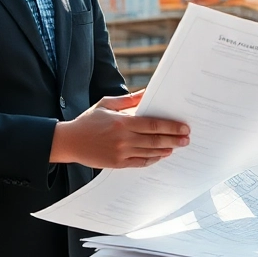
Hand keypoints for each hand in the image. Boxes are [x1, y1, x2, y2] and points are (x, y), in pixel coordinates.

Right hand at [49, 89, 189, 168]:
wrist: (70, 141)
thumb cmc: (89, 120)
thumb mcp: (107, 104)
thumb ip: (129, 100)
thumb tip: (147, 92)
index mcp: (122, 122)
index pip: (153, 124)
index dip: (171, 127)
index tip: (184, 127)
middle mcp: (123, 138)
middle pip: (155, 140)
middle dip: (174, 139)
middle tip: (187, 138)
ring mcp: (120, 153)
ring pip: (150, 152)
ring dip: (166, 149)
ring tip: (177, 146)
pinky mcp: (117, 164)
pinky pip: (140, 162)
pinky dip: (152, 159)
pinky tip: (160, 155)